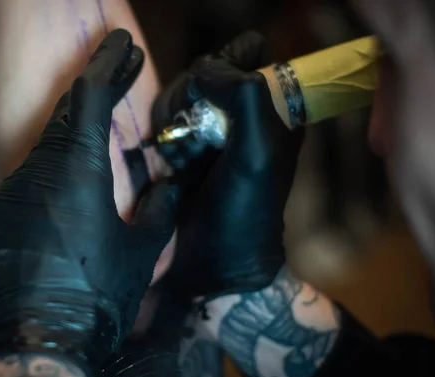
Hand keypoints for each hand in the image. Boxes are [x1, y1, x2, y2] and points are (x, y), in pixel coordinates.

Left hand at [0, 30, 177, 373]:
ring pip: (40, 165)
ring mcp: (0, 197)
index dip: (108, 66)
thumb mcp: (141, 254)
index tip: (123, 45)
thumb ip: (160, 211)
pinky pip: (17, 198)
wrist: (36, 345)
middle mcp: (32, 174)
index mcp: (78, 172)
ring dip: (68, 164)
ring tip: (93, 188)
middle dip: (92, 107)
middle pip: (64, 126)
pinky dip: (41, 199)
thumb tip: (169, 188)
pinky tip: (57, 229)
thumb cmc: (97, 297)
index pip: (90, 99)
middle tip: (117, 87)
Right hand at [152, 32, 302, 298]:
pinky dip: (161, 133)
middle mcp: (242, 113)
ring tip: (180, 157)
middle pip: (205, 68)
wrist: (214, 265)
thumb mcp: (258, 152)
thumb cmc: (245, 212)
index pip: (248, 54)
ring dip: (171, 118)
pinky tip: (169, 162)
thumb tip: (206, 68)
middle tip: (188, 130)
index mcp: (273, 109)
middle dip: (190, 96)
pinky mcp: (183, 146)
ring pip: (180, 91)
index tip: (213, 97)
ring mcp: (211, 129)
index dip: (226, 66)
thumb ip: (244, 96)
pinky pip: (163, 117)